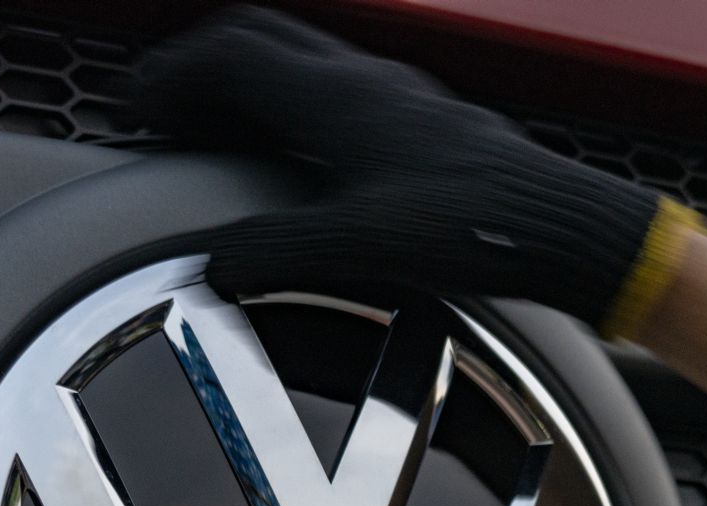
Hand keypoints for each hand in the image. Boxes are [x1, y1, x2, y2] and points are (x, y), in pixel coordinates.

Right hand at [131, 5, 690, 334]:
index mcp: (340, 98)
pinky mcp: (429, 127)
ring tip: (223, 126)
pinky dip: (300, 108)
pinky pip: (344, 92)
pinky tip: (309, 155)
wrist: (568, 229)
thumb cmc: (480, 229)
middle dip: (205, 66)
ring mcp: (402, 100)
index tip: (138, 102)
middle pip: (265, 41)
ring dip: (254, 83)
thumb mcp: (363, 244)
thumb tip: (212, 263)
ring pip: (307, 62)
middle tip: (170, 105)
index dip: (174, 75)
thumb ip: (278, 248)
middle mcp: (369, 83)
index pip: (231, 53)